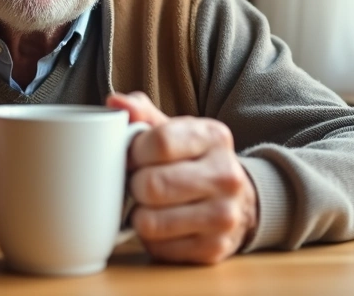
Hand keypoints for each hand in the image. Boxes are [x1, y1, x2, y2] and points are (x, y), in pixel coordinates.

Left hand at [106, 91, 256, 264]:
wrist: (238, 200)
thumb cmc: (193, 161)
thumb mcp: (175, 130)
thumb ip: (142, 113)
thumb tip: (114, 103)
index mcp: (214, 137)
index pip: (160, 141)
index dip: (134, 152)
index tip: (133, 156)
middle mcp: (226, 176)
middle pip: (152, 185)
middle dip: (135, 185)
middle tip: (139, 183)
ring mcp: (224, 216)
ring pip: (150, 222)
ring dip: (140, 214)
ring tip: (150, 204)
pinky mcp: (214, 249)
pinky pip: (158, 248)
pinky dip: (152, 239)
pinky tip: (163, 225)